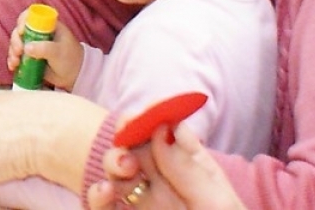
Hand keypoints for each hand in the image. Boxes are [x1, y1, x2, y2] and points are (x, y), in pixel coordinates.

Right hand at [9, 8, 82, 89]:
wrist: (75, 76)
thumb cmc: (70, 58)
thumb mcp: (58, 52)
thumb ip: (44, 49)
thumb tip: (26, 48)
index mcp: (47, 26)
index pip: (31, 16)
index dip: (22, 21)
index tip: (21, 32)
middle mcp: (38, 33)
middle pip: (19, 30)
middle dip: (15, 40)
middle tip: (19, 51)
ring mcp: (33, 45)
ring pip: (16, 43)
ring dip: (12, 51)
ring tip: (16, 62)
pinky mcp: (30, 57)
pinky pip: (16, 56)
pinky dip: (12, 60)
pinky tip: (13, 67)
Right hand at [88, 127, 242, 209]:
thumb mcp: (216, 205)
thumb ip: (187, 169)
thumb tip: (162, 127)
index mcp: (192, 170)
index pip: (166, 133)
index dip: (150, 117)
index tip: (135, 114)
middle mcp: (165, 184)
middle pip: (136, 147)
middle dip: (125, 138)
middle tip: (125, 142)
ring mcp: (143, 204)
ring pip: (116, 174)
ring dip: (111, 163)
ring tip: (120, 169)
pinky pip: (104, 205)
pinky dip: (98, 196)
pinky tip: (102, 192)